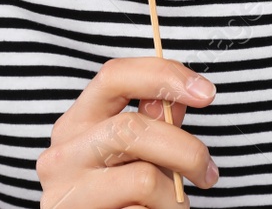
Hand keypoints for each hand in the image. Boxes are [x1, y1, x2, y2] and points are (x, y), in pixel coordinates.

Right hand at [37, 56, 219, 206]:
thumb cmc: (117, 198)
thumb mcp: (132, 156)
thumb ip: (152, 126)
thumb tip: (176, 98)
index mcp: (76, 124)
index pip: (114, 77)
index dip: (164, 76)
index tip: (207, 93)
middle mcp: (63, 154)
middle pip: (131, 128)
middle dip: (185, 150)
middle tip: (208, 174)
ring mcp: (66, 193)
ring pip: (144, 179)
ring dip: (175, 198)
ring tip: (173, 207)